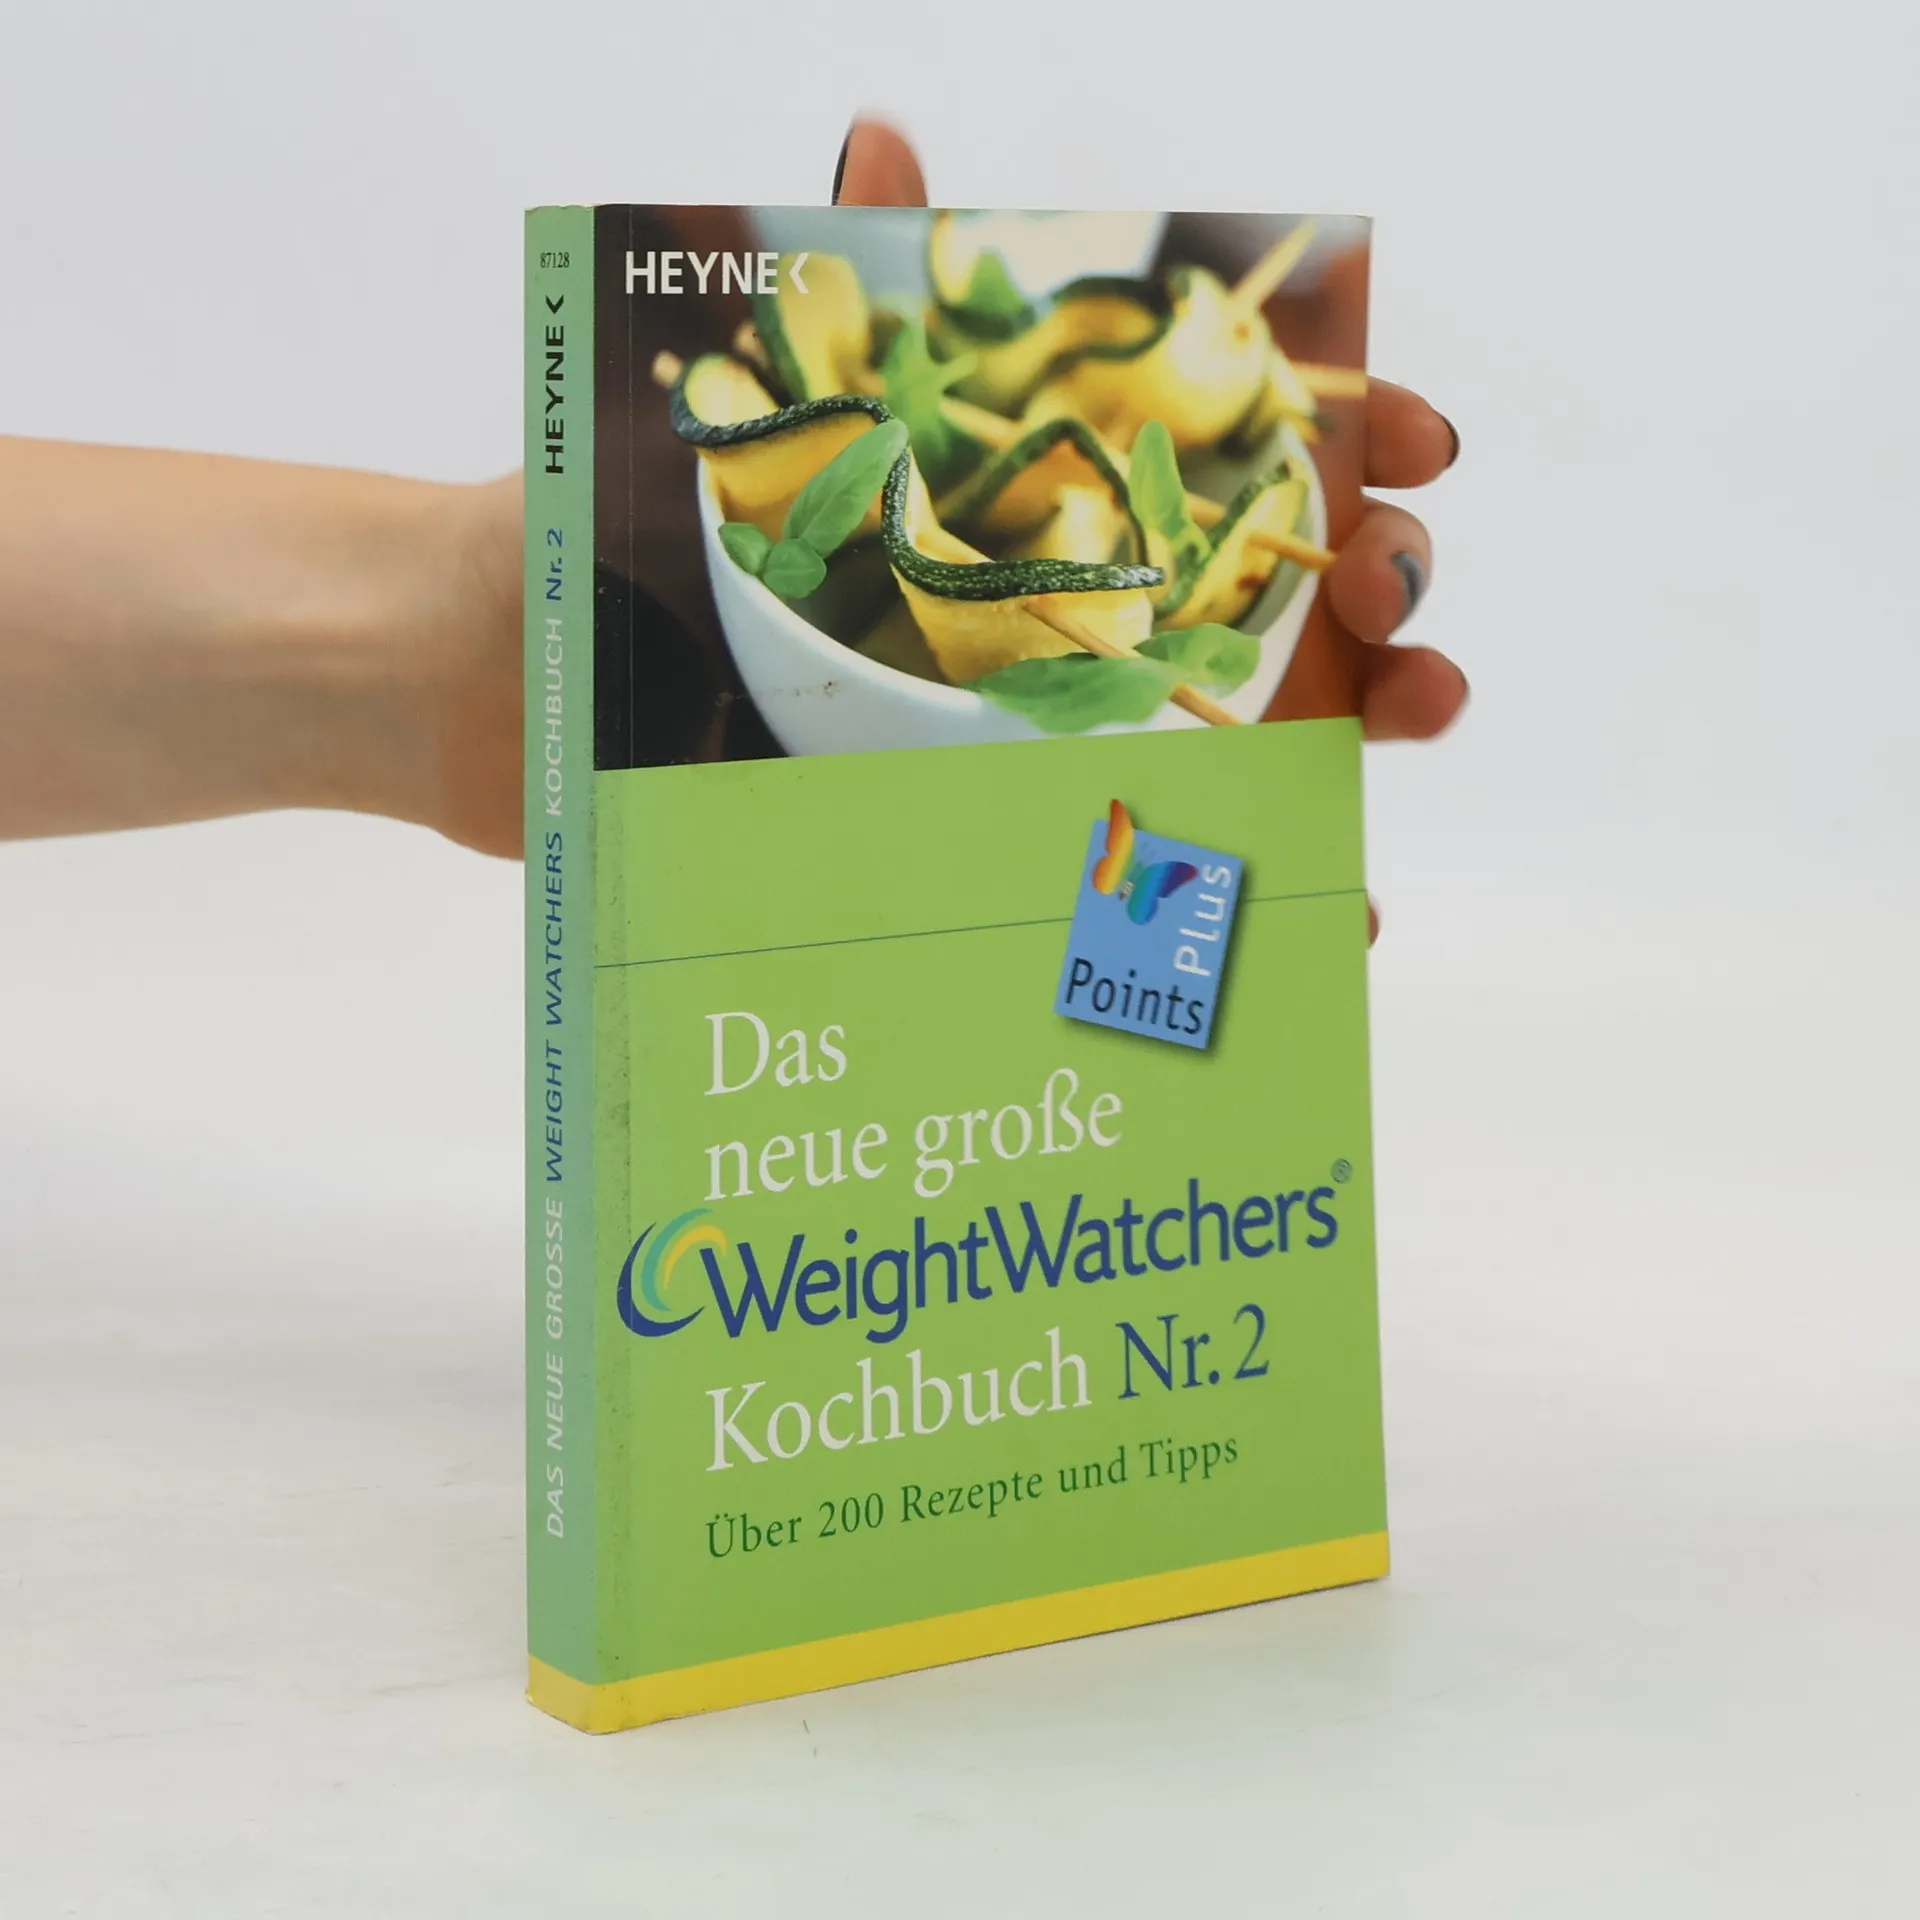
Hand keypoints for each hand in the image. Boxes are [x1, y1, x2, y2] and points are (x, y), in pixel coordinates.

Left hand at [836, 120, 1466, 939]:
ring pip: (1348, 711)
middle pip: (1354, 576)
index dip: (1377, 426)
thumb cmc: (840, 551)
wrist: (763, 717)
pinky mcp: (1172, 817)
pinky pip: (1267, 857)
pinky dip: (1321, 887)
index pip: (1305, 442)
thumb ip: (888, 281)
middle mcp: (1203, 594)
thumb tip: (880, 130)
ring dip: (1412, 701)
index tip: (1408, 432)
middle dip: (1402, 564)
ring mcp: (1201, 711)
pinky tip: (1345, 912)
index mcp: (1165, 487)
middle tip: (1383, 580)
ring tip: (1421, 705)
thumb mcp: (856, 417)